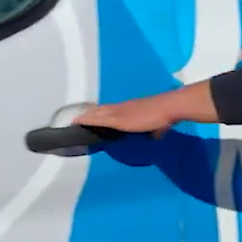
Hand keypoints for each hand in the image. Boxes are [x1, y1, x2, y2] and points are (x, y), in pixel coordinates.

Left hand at [73, 83, 216, 136]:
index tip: (93, 113)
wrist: (167, 107)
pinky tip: (77, 122)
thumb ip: (157, 129)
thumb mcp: (159, 124)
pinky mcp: (117, 120)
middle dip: (90, 113)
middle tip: (78, 117)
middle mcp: (122, 108)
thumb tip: (157, 134)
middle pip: (102, 110)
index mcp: (131, 108)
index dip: (102, 112)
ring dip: (86, 116)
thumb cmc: (164, 115)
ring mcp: (119, 113)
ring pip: (97, 114)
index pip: (113, 109)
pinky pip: (98, 120)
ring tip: (74, 120)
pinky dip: (87, 120)